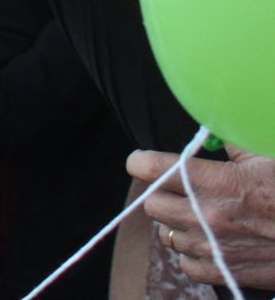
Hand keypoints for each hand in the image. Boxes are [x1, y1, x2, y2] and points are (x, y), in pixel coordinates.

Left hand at [130, 146, 274, 288]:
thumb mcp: (265, 156)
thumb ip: (231, 144)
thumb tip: (211, 134)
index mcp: (215, 184)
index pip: (149, 168)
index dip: (142, 161)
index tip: (144, 160)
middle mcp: (207, 218)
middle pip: (151, 203)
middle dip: (161, 192)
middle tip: (178, 187)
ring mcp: (214, 249)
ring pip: (166, 234)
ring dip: (176, 223)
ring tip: (198, 214)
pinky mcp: (225, 272)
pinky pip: (186, 263)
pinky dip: (192, 252)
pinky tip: (209, 239)